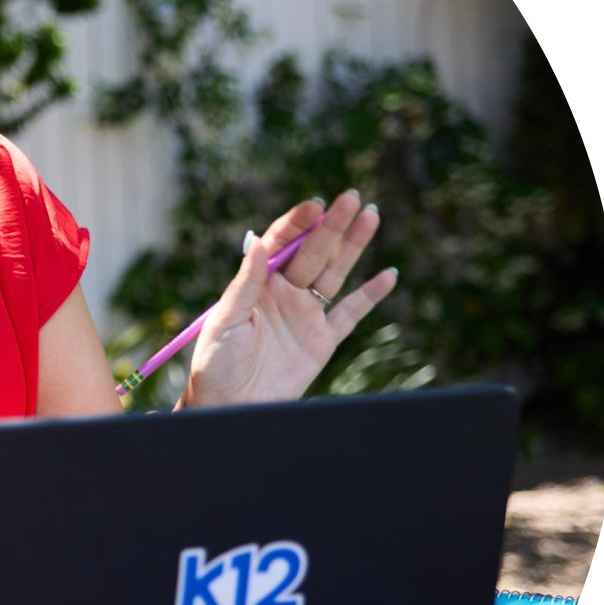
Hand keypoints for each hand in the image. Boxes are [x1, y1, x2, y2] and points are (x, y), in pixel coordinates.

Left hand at [181, 191, 396, 407]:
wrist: (229, 407)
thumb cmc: (215, 363)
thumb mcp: (225, 321)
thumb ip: (245, 284)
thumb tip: (257, 243)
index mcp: (258, 284)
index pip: (281, 243)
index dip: (298, 223)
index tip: (315, 205)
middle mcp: (284, 293)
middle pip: (314, 251)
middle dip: (333, 224)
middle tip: (352, 197)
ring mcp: (306, 315)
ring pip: (335, 272)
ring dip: (353, 245)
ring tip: (371, 215)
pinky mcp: (323, 341)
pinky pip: (351, 314)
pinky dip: (370, 295)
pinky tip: (388, 274)